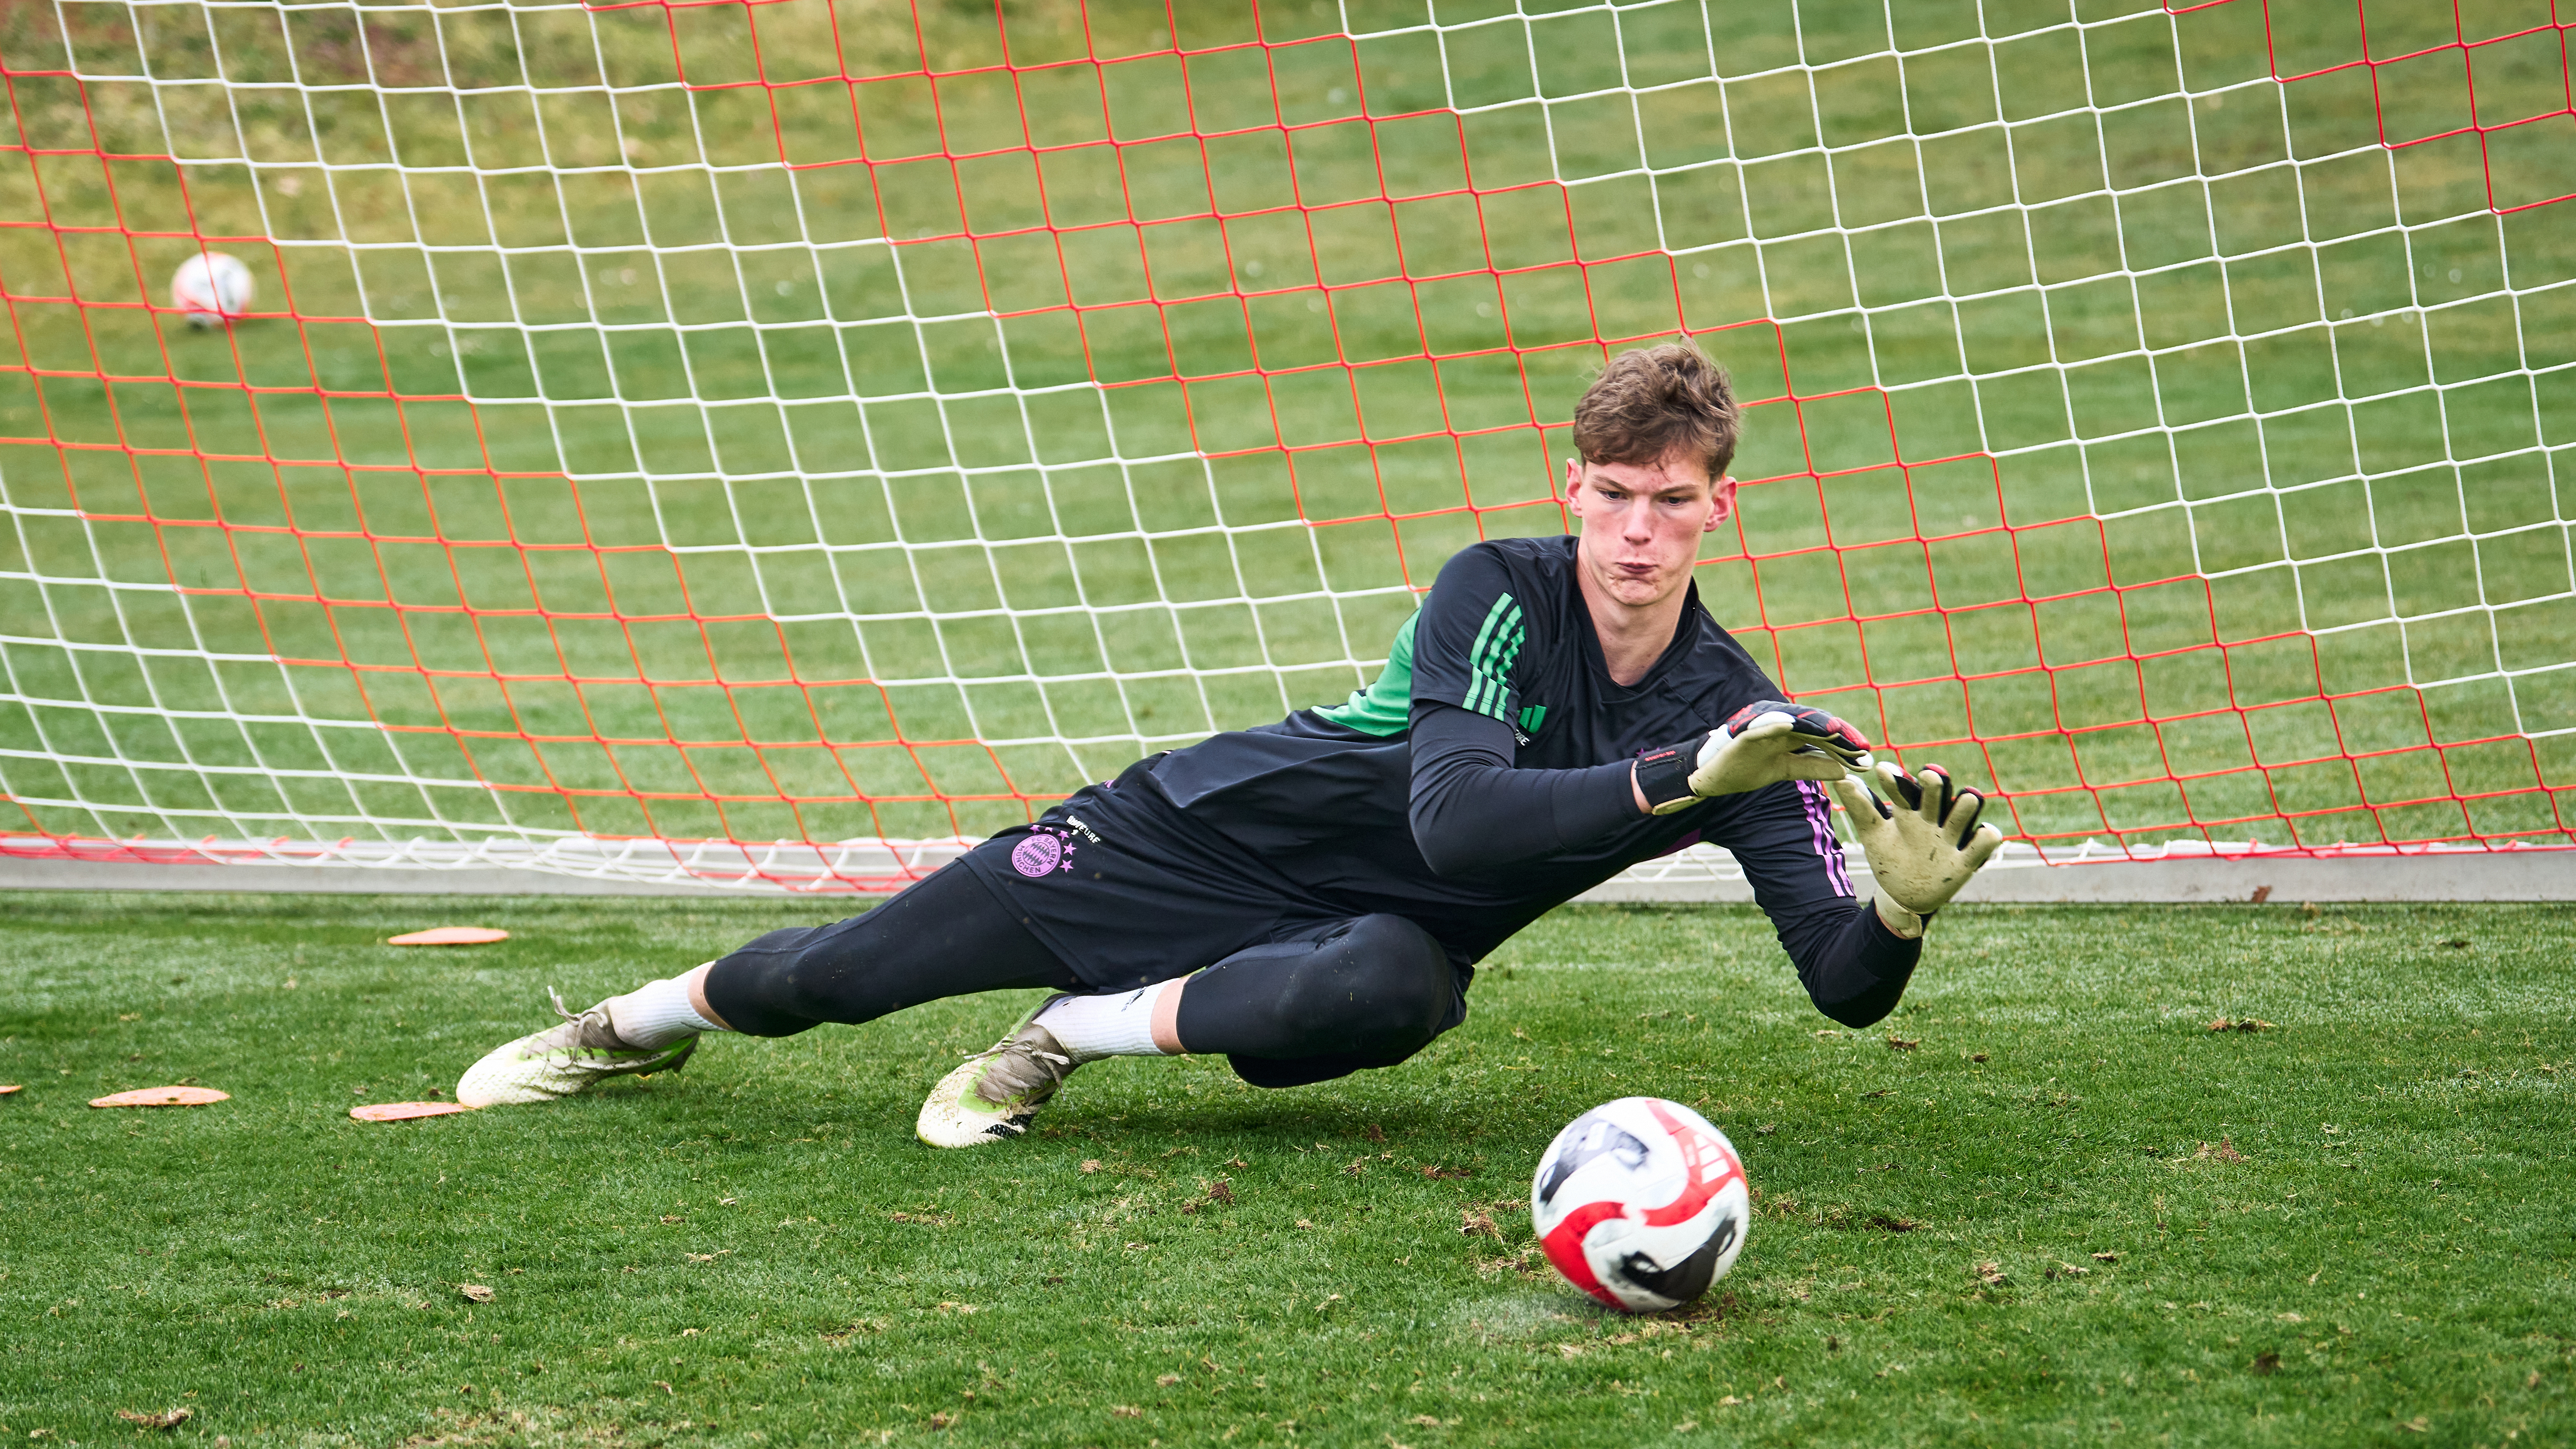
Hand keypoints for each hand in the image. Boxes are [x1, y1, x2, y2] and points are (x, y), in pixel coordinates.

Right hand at [1636, 701, 1874, 815]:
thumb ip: (1812, 767)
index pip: (1822, 734)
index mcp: (1789, 733)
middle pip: (1813, 725)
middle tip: (1860, 746)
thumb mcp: (1785, 771)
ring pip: (1792, 721)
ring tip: (1835, 730)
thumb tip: (1845, 771)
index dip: (1844, 743)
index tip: (1866, 754)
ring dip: (1813, 724)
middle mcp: (1778, 724)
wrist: (1711, 777)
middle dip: (1837, 735)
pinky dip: (1773, 724)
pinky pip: (1759, 727)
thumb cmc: (1746, 769)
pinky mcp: (1741, 733)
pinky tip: (1790, 725)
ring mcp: (1760, 726)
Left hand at [1825, 761, 2005, 918]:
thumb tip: (1841, 779)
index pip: (1903, 789)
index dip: (1896, 780)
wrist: (1904, 894)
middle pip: (1938, 793)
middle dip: (1935, 784)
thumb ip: (1860, 808)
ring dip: (1966, 805)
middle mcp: (1933, 817)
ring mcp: (1951, 837)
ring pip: (1965, 811)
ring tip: (1965, 800)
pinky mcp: (1967, 860)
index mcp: (1908, 809)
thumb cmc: (1890, 856)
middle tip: (1929, 776)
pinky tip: (1985, 833)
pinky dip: (1986, 837)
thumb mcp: (1873, 833)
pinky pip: (1984, 843)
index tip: (1881, 771)